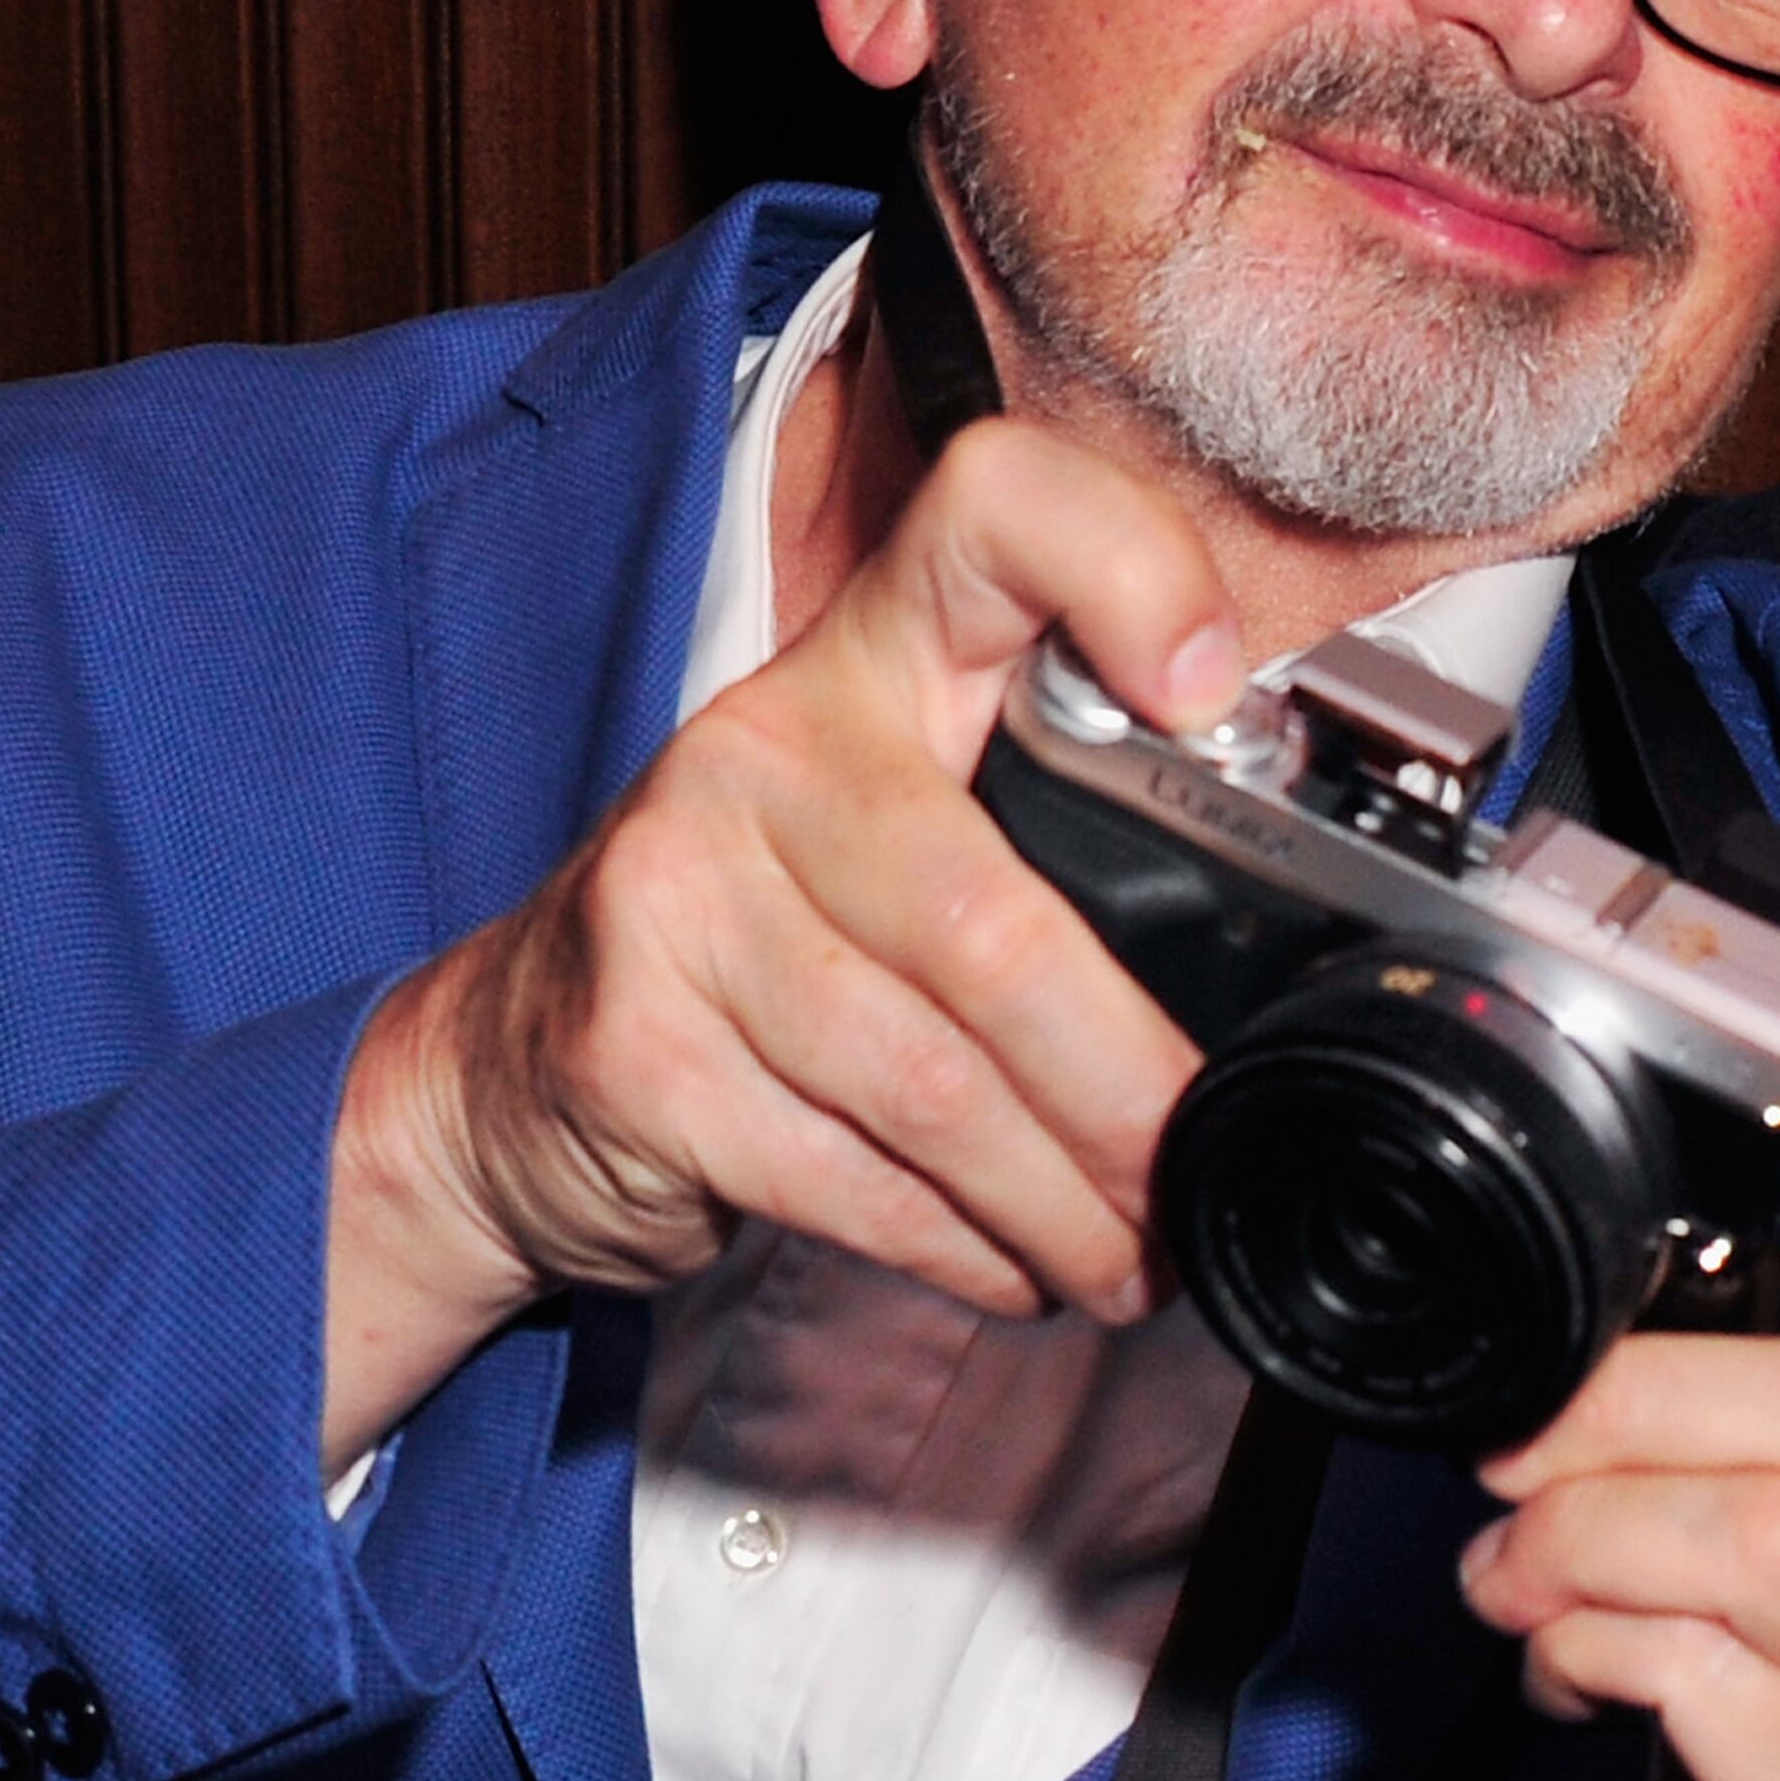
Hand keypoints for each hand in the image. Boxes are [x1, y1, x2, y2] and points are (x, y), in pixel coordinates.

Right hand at [322, 417, 1243, 1468]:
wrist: (500, 1065)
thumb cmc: (759, 938)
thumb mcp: (888, 819)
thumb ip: (1049, 825)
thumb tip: (1279, 946)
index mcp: (868, 663)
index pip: (993, 514)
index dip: (1123, 567)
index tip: (1211, 688)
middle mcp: (764, 752)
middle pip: (992, 923)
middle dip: (1127, 1084)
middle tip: (1201, 1163)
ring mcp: (679, 900)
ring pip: (929, 1082)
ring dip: (1060, 1200)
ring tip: (1133, 1253)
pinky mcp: (634, 1053)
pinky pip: (848, 1176)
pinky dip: (962, 1245)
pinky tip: (1018, 1266)